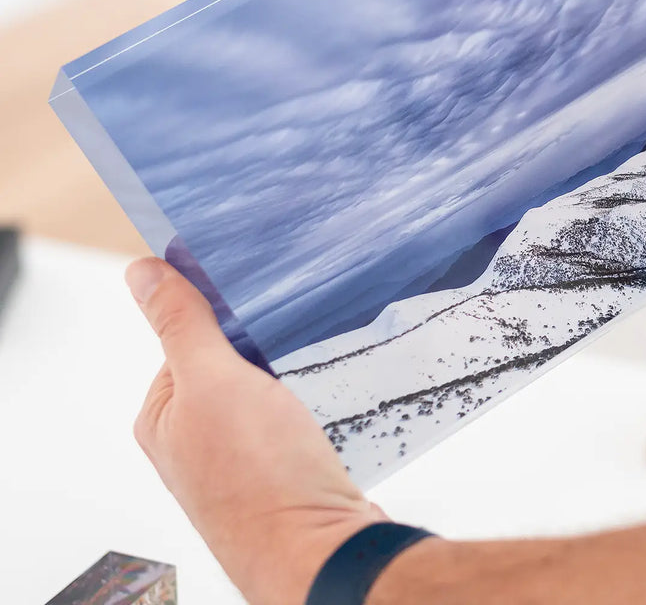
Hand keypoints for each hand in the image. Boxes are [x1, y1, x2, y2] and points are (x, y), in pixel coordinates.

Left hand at [126, 257, 385, 604]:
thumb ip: (182, 323)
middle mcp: (196, 441)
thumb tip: (141, 271)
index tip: (256, 298)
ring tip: (313, 371)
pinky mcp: (285, 471)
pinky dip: (316, 402)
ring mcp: (242, 459)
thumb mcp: (214, 380)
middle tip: (290, 337)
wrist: (321, 548)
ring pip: (271, 390)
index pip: (187, 337)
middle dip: (264, 346)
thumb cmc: (261, 477)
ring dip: (294, 374)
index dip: (223, 314)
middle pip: (232, 362)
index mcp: (163, 417)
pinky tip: (329, 401)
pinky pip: (299, 417)